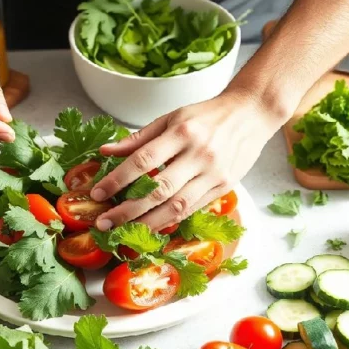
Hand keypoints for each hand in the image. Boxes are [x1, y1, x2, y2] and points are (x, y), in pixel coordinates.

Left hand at [91, 89, 284, 230]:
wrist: (251, 115)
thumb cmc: (207, 115)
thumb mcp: (171, 118)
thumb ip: (138, 138)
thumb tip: (107, 151)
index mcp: (182, 132)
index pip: (143, 160)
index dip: (117, 179)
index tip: (98, 193)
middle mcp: (198, 154)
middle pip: (158, 189)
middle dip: (127, 210)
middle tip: (104, 222)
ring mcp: (213, 174)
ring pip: (176, 206)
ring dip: (147, 223)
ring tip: (123, 232)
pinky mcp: (223, 188)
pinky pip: (192, 209)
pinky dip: (169, 221)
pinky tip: (151, 228)